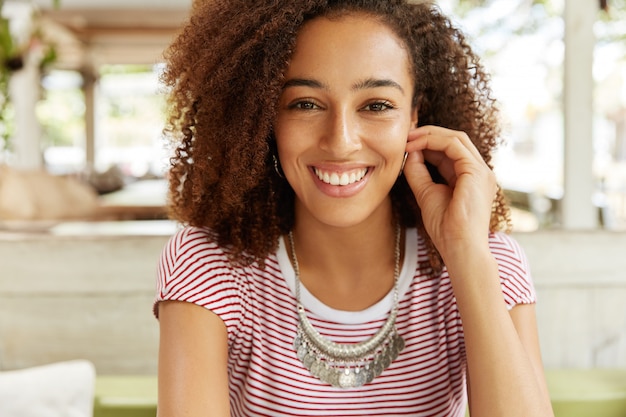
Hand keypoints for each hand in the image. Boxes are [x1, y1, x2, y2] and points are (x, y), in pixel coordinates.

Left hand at [403, 125, 496, 258]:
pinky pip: (454, 145)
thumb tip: (409, 153)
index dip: (427, 144)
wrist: (460, 248)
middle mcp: (479, 172)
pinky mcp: (476, 171)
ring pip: (456, 138)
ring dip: (429, 135)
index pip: (449, 151)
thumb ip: (418, 173)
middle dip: (428, 134)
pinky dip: (432, 141)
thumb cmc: (446, 229)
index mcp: (470, 178)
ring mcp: (481, 171)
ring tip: (408, 139)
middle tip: (405, 136)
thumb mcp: (426, 194)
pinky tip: (414, 146)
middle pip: (454, 140)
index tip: (405, 145)